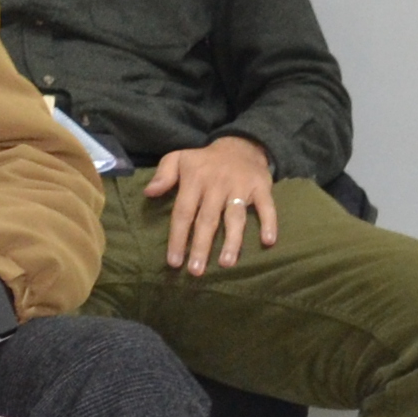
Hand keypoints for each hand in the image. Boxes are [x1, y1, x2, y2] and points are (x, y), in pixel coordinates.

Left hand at [142, 136, 281, 274]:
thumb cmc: (204, 161)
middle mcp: (217, 184)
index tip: (174, 262)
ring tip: (226, 264)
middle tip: (196, 271)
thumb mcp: (178, 159)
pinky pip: (266, 206)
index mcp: (195, 179)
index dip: (178, 238)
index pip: (183, 212)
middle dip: (201, 247)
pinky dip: (269, 223)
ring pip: (235, 217)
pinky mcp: (261, 187)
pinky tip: (268, 242)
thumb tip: (148, 193)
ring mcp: (240, 186)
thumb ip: (163, 175)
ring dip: (231, 241)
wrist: (240, 145)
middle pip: (208, 220)